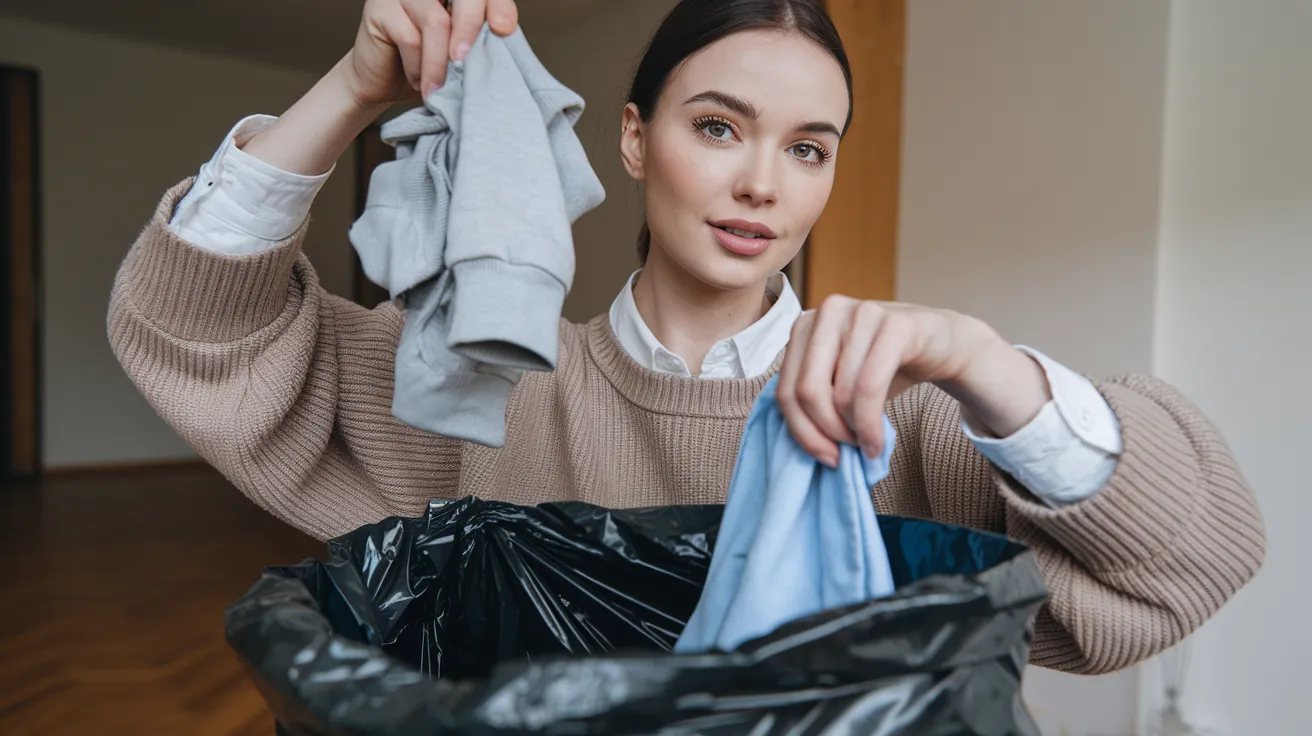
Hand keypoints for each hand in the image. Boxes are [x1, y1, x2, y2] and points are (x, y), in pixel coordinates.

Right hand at [346, 0, 519, 108]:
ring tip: (437, 89)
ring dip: (440, 62)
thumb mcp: (459, 55)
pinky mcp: (380, 8)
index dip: (498, 5)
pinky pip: (409, 37)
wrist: (380, 84)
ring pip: (435, 21)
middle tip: (465, 61)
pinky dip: (418, 66)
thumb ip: (479, 41)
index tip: (505, 29)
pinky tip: (417, 82)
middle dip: (470, 29)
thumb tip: (505, 39)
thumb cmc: (425, 69)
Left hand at [776, 295, 1051, 466]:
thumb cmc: (885, 366)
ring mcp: (862, 312)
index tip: (826, 456)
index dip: (802, 432)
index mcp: (805, 325)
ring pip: (841, 393)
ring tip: (868, 444)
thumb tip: (805, 444)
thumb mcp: (840, 383)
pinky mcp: (896, 323)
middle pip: (807, 392)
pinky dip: (872, 424)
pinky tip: (879, 441)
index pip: (785, 391)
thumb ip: (816, 401)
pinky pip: (870, 386)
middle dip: (826, 432)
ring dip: (855, 432)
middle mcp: (828, 311)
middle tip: (847, 451)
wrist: (942, 344)